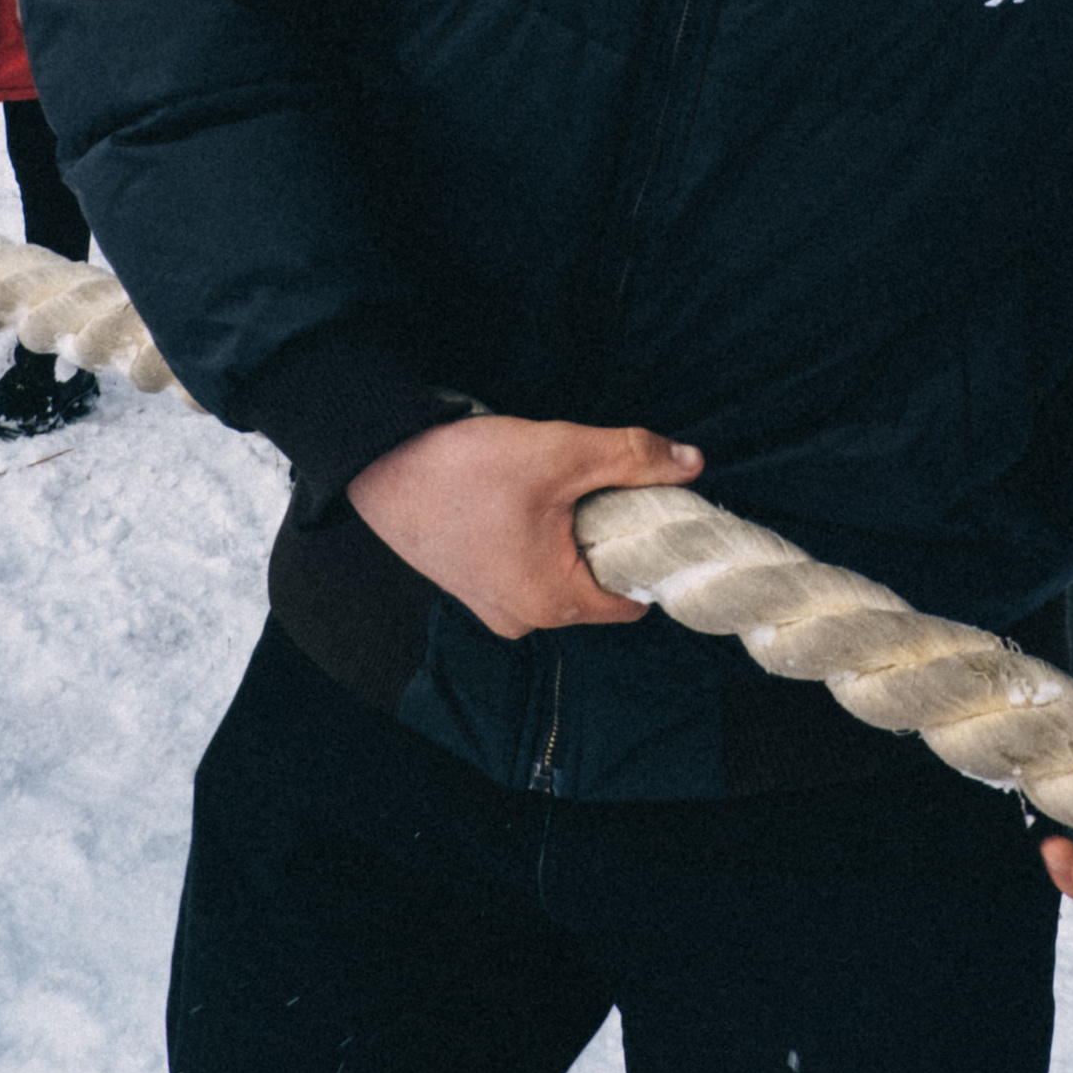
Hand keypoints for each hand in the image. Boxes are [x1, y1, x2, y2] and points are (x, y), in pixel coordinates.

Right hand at [346, 414, 702, 640]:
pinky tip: (522, 499)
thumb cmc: (467, 466)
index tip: (655, 514)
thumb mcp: (563, 453)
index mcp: (551, 601)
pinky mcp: (472, 586)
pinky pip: (527, 569)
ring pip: (562, 575)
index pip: (633, 599)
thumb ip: (633, 459)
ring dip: (571, 536)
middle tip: (600, 488)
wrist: (379, 463)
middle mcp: (523, 619)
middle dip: (609, 539)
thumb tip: (692, 463)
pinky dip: (538, 539)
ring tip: (555, 489)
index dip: (652, 556)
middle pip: (597, 586)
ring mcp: (493, 607)